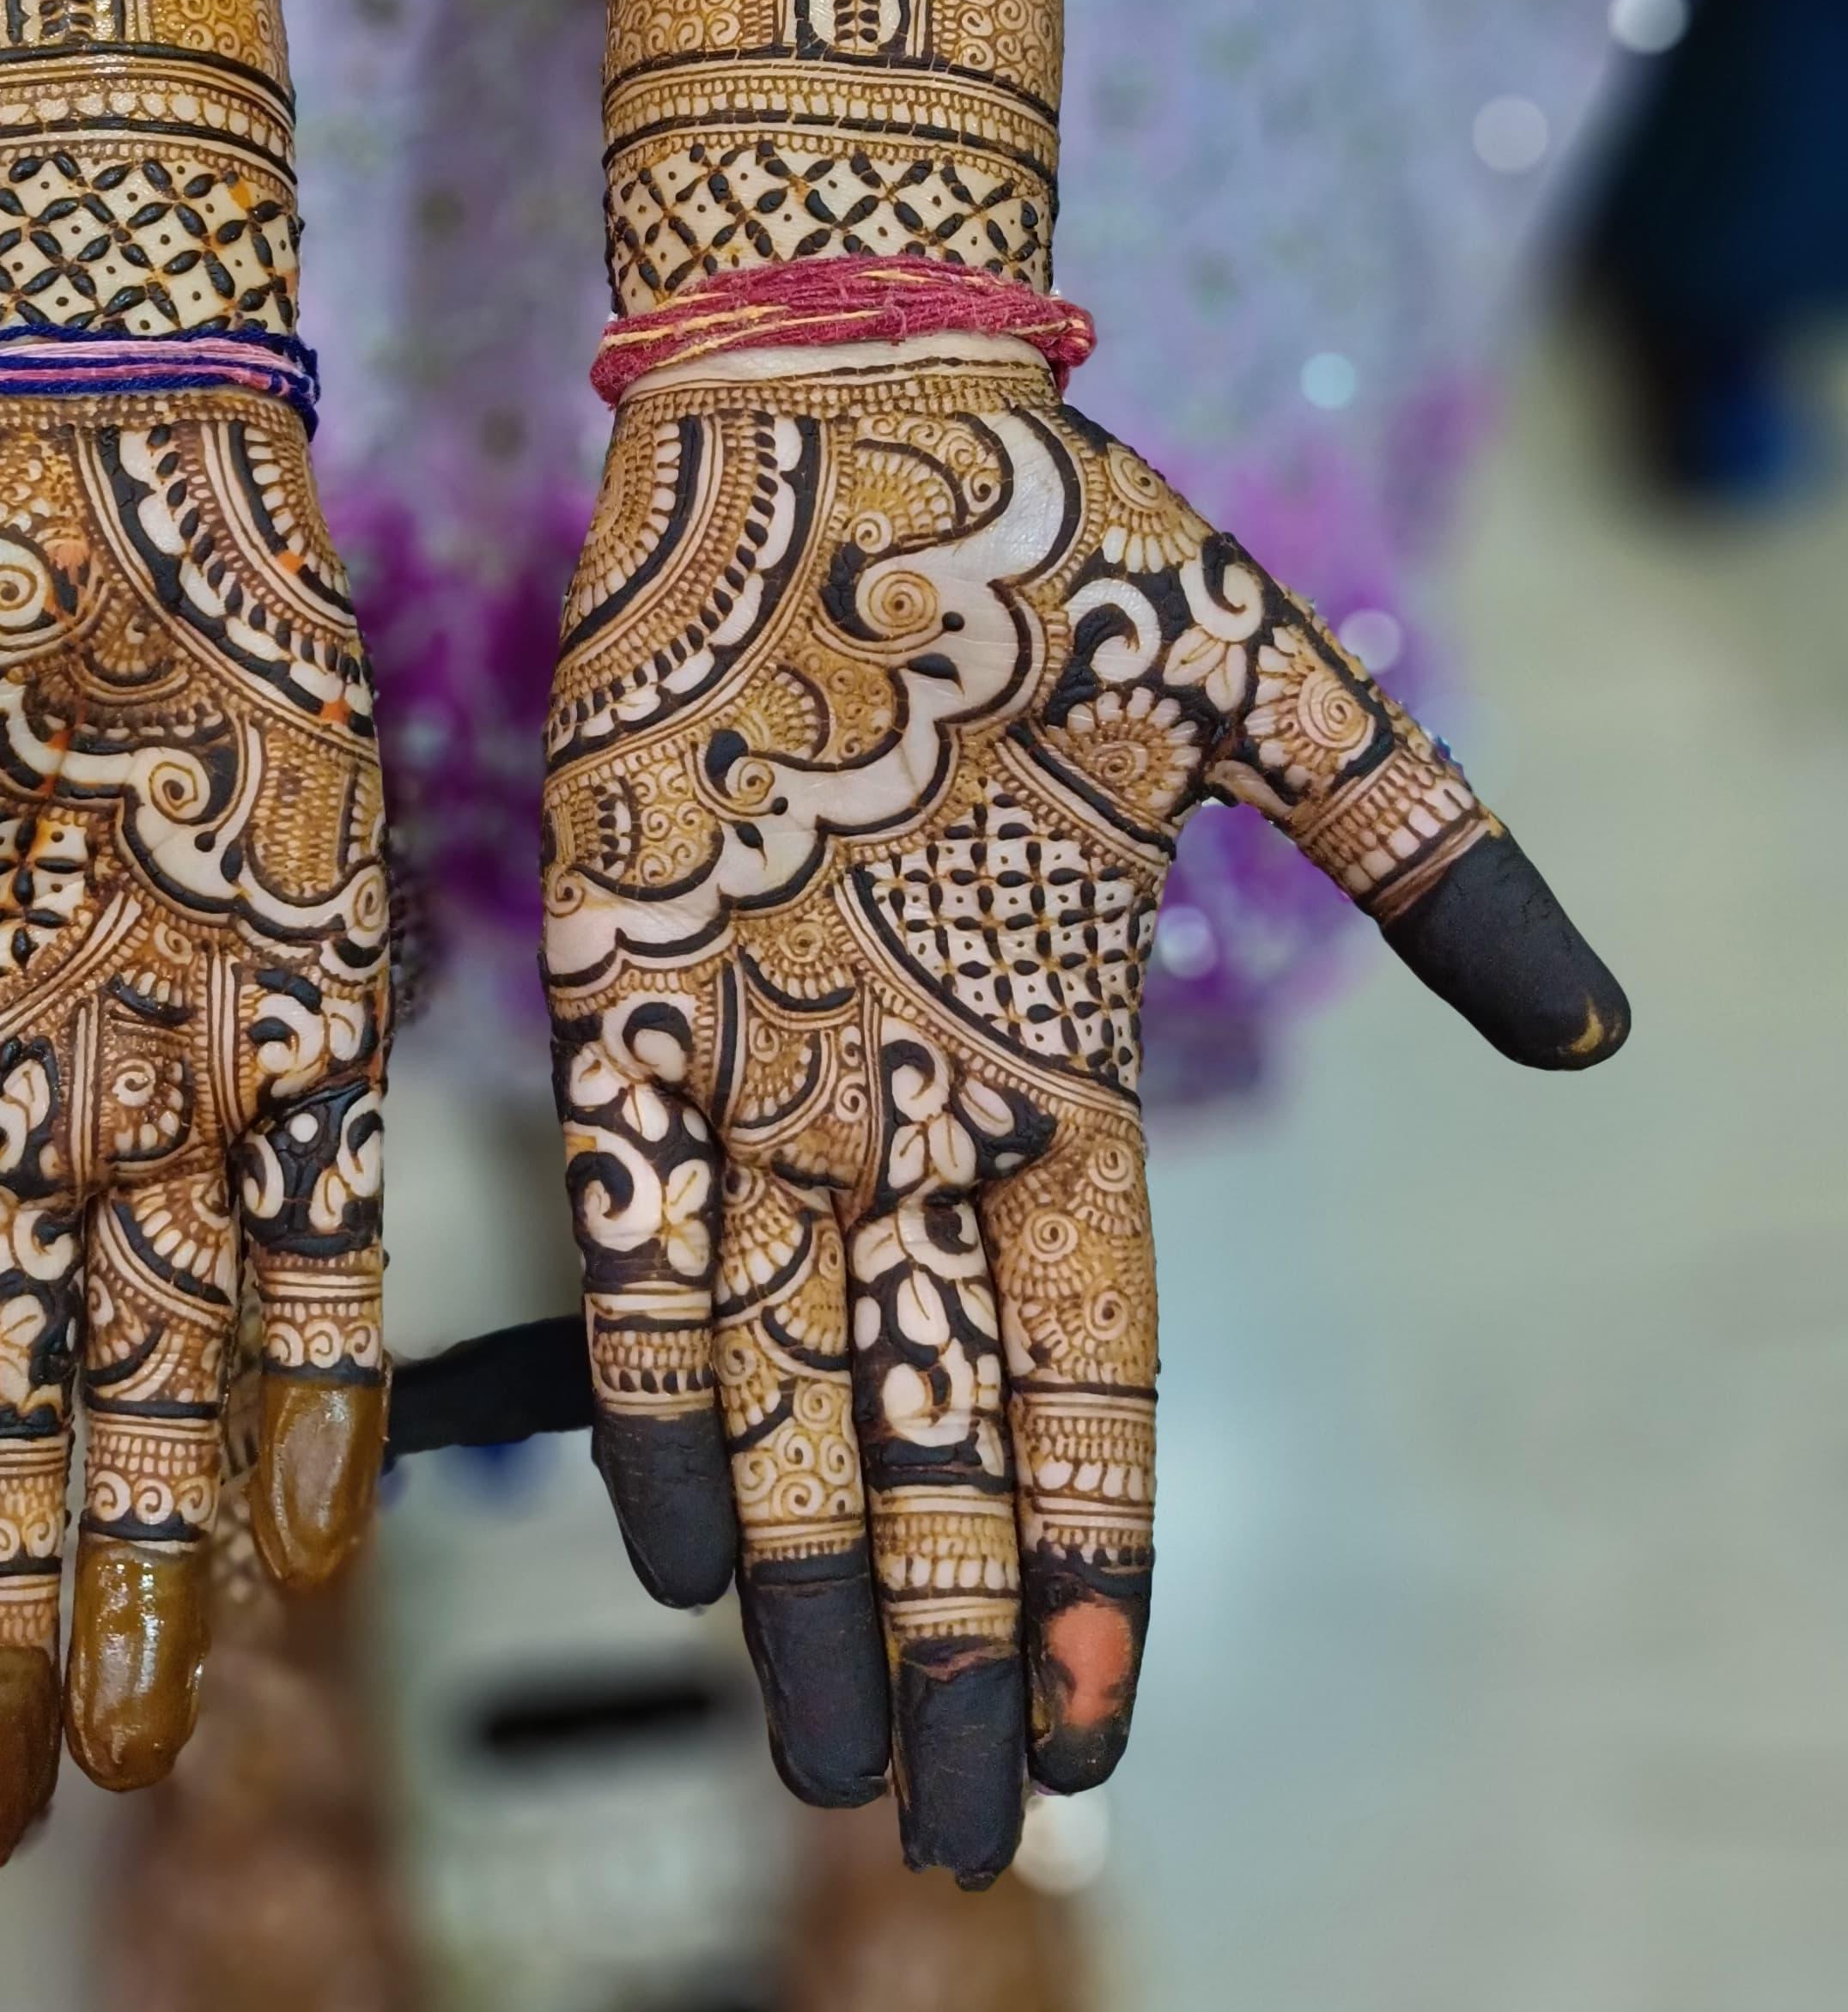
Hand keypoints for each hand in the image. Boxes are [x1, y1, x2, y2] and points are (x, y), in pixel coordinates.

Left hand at [542, 349, 1623, 1883]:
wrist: (843, 399)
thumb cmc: (1053, 539)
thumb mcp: (1259, 700)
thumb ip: (1413, 852)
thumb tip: (1591, 1025)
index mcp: (1051, 1060)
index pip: (1080, 1362)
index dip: (1091, 1542)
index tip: (1095, 1718)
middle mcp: (903, 1094)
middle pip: (928, 1413)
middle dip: (948, 1618)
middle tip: (956, 1826)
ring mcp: (763, 1047)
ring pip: (784, 1359)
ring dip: (805, 1557)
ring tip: (824, 1749)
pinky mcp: (632, 970)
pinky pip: (636, 1209)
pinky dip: (654, 1367)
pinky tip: (671, 1523)